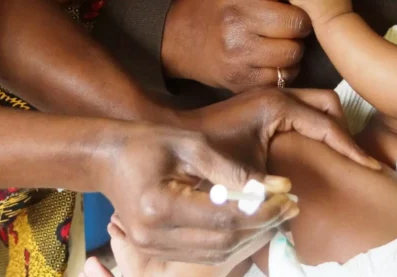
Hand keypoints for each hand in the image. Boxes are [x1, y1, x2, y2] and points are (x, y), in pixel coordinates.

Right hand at [96, 121, 298, 263]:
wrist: (105, 158)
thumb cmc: (147, 142)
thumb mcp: (189, 143)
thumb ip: (230, 167)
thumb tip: (275, 185)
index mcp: (159, 206)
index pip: (224, 219)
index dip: (261, 211)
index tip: (289, 196)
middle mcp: (153, 235)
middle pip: (223, 243)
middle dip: (262, 225)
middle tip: (291, 206)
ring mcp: (151, 248)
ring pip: (216, 254)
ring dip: (251, 236)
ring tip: (277, 213)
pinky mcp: (155, 251)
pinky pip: (203, 254)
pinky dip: (232, 241)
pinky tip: (251, 222)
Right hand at [162, 0, 351, 91]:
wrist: (173, 39)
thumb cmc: (212, 5)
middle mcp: (239, 18)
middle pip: (298, 22)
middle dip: (300, 23)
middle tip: (285, 22)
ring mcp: (238, 52)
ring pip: (294, 53)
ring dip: (293, 49)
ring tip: (274, 42)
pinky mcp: (240, 79)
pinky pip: (282, 77)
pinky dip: (282, 70)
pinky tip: (267, 60)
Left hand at [181, 88, 379, 172]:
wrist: (174, 135)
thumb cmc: (204, 153)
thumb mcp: (239, 173)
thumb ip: (268, 187)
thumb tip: (296, 201)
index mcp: (276, 105)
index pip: (326, 125)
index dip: (351, 150)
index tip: (372, 170)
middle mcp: (277, 94)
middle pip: (328, 103)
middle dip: (344, 131)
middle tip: (355, 162)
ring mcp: (272, 95)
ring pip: (318, 103)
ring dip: (332, 127)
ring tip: (342, 157)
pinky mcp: (266, 103)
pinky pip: (304, 108)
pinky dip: (317, 125)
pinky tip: (318, 151)